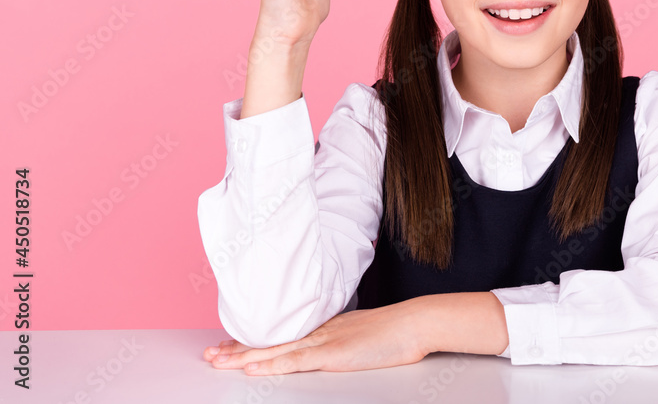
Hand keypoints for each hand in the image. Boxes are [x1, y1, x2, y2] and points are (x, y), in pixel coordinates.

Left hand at [202, 300, 429, 374]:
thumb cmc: (396, 331)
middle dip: (237, 348)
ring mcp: (324, 342)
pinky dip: (271, 364)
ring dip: (242, 357)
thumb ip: (344, 339)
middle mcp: (318, 331)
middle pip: (270, 339)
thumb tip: (336, 346)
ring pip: (274, 349)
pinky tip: (251, 368)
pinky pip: (295, 361)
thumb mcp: (363, 333)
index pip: (282, 334)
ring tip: (216, 361)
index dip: (254, 340)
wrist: (414, 323)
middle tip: (209, 353)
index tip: (230, 344)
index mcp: (325, 327)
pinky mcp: (332, 354)